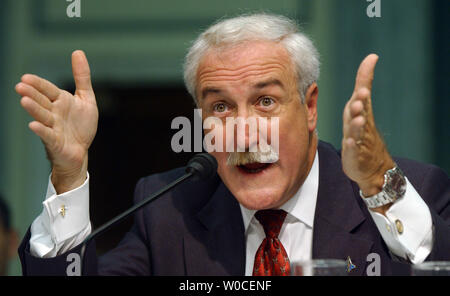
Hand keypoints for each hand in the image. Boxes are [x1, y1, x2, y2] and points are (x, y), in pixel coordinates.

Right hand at [15, 50, 97, 193]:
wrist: (81, 150)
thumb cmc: (81, 125)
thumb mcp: (86, 99)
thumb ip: (82, 77)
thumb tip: (78, 52)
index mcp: (60, 101)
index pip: (47, 89)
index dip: (38, 84)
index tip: (26, 77)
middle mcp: (54, 112)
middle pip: (42, 101)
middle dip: (32, 94)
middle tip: (20, 86)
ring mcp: (53, 127)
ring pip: (42, 116)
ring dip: (33, 109)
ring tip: (24, 101)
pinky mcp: (55, 142)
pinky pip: (47, 135)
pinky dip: (41, 130)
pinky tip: (33, 125)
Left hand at [342, 54, 394, 211]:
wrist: (372, 165)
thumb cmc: (362, 131)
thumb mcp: (360, 106)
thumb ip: (363, 83)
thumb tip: (371, 57)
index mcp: (360, 111)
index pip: (363, 95)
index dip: (364, 82)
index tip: (369, 67)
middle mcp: (361, 124)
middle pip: (362, 112)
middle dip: (361, 104)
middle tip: (362, 95)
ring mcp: (358, 140)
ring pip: (358, 131)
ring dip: (357, 124)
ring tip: (357, 118)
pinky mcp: (354, 154)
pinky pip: (352, 150)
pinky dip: (351, 146)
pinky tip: (349, 143)